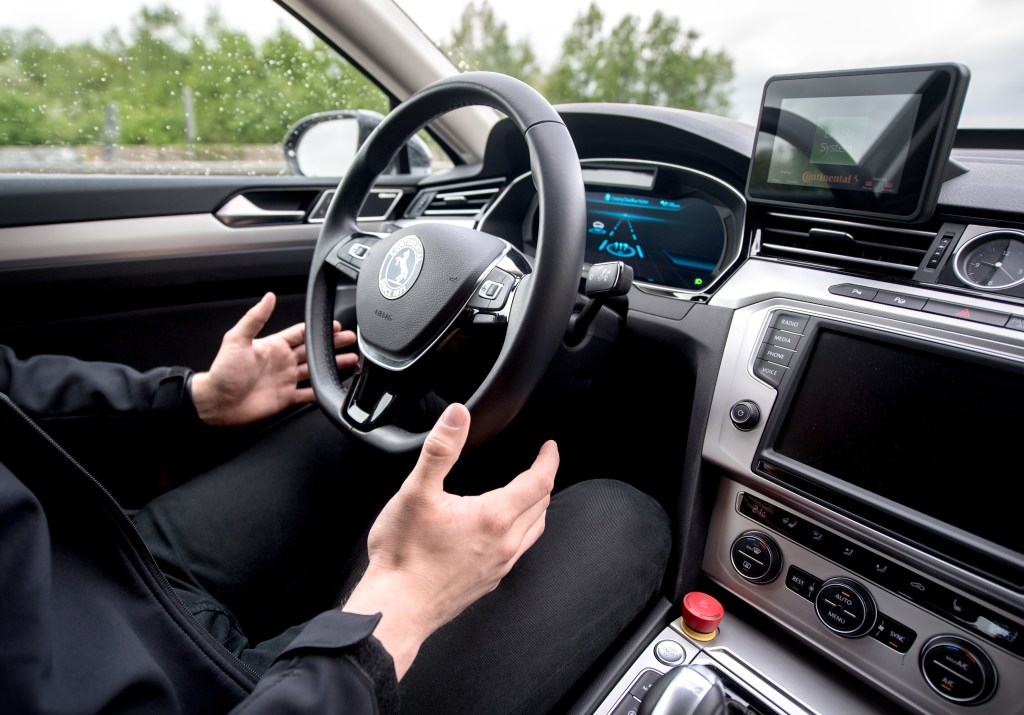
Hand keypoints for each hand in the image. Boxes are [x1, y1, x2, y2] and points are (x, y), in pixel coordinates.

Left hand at [190, 292, 356, 426]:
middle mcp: (282, 362)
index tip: (335, 325)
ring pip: (316, 370)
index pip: (301, 333)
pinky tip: (335, 389)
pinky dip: (323, 392)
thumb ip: (255, 318)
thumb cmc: (222, 372)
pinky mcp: (286, 399)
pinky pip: (309, 394)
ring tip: (352, 360)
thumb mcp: (236, 339)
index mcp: (273, 346)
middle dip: (333, 345)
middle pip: (313, 350)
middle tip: (352, 340)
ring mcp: (285, 380)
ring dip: (333, 366)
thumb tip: (268, 297)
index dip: (318, 328)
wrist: (216, 403)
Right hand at [342, 403, 557, 678]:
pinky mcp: (488, 581)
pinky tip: (501, 531)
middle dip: (543, 481)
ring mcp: (499, 565)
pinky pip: (517, 551)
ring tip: (528, 494)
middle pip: (541, 506)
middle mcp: (504, 543)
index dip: (548, 460)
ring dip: (536, 508)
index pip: (539, 482)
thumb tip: (457, 415)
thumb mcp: (416, 492)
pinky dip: (520, 532)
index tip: (550, 447)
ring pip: (533, 531)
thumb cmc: (404, 556)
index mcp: (493, 517)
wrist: (396, 609)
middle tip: (539, 464)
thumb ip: (440, 449)